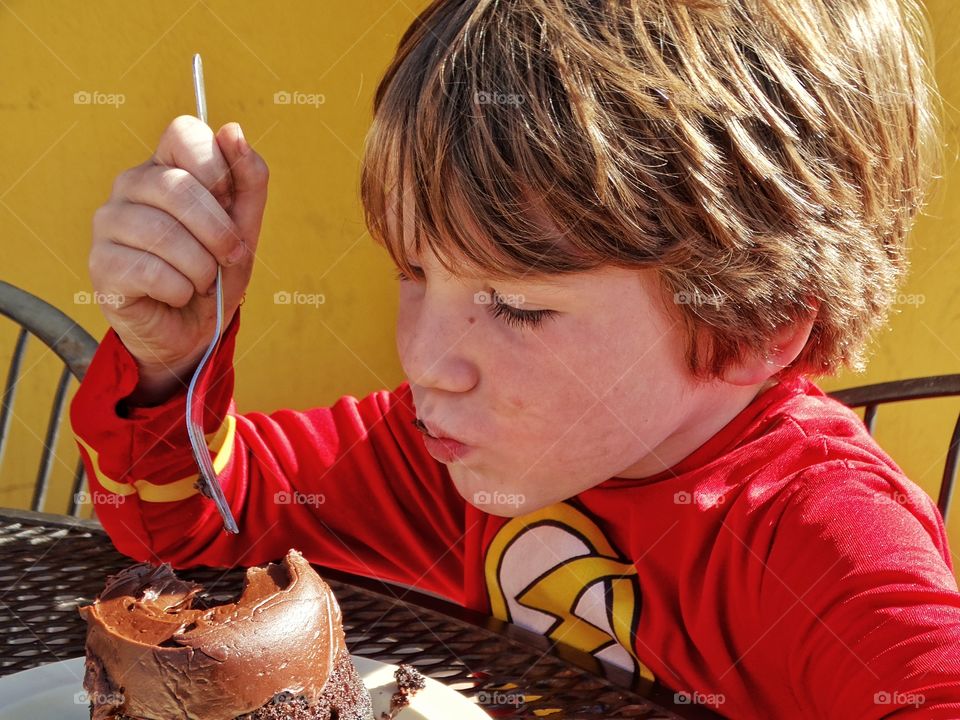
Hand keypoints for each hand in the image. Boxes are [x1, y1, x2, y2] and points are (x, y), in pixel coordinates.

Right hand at [88, 116, 268, 403]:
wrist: (194, 329)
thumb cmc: (216, 271)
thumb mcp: (246, 227)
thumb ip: (248, 180)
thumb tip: (233, 131)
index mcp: (167, 167)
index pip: (183, 132)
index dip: (215, 166)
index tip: (228, 200)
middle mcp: (131, 186)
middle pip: (177, 187)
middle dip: (219, 231)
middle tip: (230, 256)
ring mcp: (109, 222)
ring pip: (164, 233)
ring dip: (201, 268)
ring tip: (202, 280)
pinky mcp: (101, 263)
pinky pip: (151, 271)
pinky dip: (180, 290)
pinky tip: (178, 295)